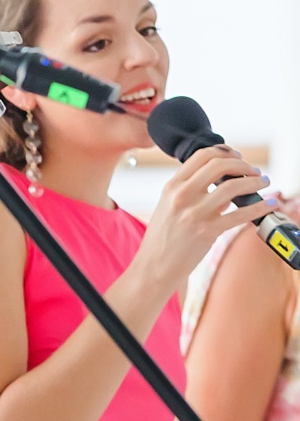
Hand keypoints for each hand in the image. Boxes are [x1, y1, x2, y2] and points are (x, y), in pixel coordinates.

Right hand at [133, 146, 275, 298]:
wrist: (152, 269)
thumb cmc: (161, 241)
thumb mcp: (168, 210)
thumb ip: (193, 195)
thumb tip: (226, 191)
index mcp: (172, 187)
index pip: (201, 156)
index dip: (224, 152)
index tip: (236, 156)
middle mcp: (182, 196)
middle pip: (219, 165)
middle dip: (242, 164)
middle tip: (253, 170)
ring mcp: (194, 214)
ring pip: (233, 187)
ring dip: (254, 181)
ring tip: (263, 183)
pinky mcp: (207, 231)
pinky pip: (239, 214)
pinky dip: (259, 207)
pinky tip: (268, 205)